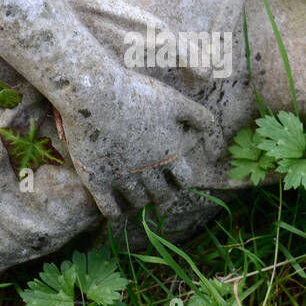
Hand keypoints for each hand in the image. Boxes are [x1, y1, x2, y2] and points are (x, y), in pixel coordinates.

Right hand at [57, 70, 222, 219]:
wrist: (93, 92)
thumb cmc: (135, 92)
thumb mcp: (173, 100)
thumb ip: (196, 115)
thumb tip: (211, 127)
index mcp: (169, 155)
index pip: (183, 181)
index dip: (179, 181)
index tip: (172, 177)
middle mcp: (149, 172)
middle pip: (161, 196)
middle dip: (161, 194)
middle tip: (155, 190)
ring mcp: (122, 178)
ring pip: (137, 203)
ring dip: (139, 201)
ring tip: (135, 197)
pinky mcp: (97, 181)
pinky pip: (110, 210)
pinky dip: (116, 213)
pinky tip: (115, 208)